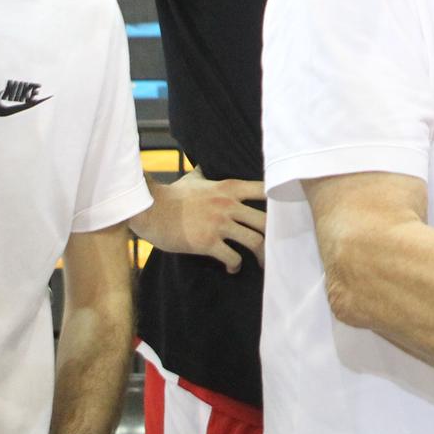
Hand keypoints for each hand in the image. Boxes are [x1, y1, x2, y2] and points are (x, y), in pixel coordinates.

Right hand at [129, 169, 265, 272]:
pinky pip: (232, 257)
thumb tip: (203, 165)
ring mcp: (219, 224)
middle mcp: (228, 205)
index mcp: (229, 188)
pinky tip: (232, 268)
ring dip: (260, 255)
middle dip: (274, 235)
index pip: (264, 190)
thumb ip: (203, 173)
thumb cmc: (171, 196)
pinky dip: (236, 266)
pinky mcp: (208, 242)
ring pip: (255, 241)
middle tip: (275, 247)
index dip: (278, 201)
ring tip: (260, 263)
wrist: (150, 211)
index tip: (282, 213)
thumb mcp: (191, 179)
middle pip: (266, 221)